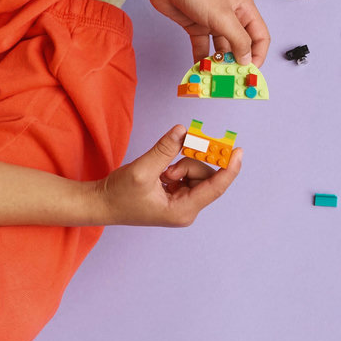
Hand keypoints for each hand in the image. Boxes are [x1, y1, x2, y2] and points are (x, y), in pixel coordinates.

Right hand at [95, 125, 242, 226]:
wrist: (102, 204)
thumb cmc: (119, 194)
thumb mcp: (142, 170)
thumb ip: (165, 150)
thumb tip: (183, 130)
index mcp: (182, 210)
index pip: (215, 188)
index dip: (229, 169)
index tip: (238, 151)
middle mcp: (187, 209)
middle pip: (206, 176)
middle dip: (190, 162)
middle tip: (168, 166)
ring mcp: (182, 203)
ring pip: (197, 172)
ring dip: (181, 164)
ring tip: (160, 173)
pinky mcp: (176, 196)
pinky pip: (188, 174)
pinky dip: (176, 167)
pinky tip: (161, 174)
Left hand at [146, 0, 269, 66]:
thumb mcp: (223, 17)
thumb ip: (238, 40)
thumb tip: (247, 58)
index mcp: (244, 9)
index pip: (260, 37)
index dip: (258, 55)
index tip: (250, 71)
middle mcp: (231, 16)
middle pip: (241, 44)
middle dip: (237, 61)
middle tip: (232, 77)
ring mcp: (214, 21)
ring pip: (222, 47)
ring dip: (219, 61)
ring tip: (215, 73)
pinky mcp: (197, 26)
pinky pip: (203, 46)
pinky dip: (202, 57)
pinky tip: (200, 66)